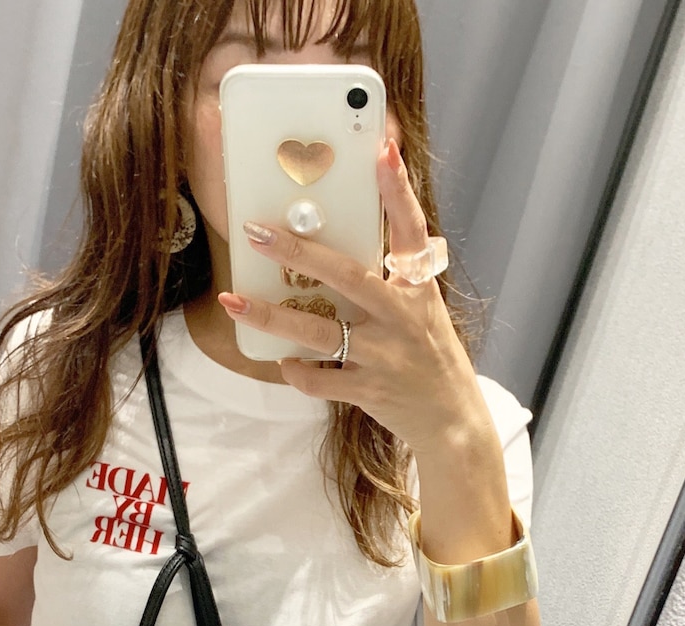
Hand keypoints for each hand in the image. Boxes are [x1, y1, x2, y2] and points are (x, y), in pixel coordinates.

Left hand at [217, 139, 488, 458]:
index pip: (409, 229)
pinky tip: (283, 362)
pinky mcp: (369, 390)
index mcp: (417, 288)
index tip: (381, 149)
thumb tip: (339, 240)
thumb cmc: (428, 354)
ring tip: (232, 300)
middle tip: (256, 232)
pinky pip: (321, 381)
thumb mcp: (421, 308)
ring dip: (272, 317)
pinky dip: (298, 372)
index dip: (397, 189)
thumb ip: (388, 275)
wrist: (451, 418)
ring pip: (319, 332)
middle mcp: (401, 317)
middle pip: (345, 276)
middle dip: (298, 252)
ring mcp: (384, 355)